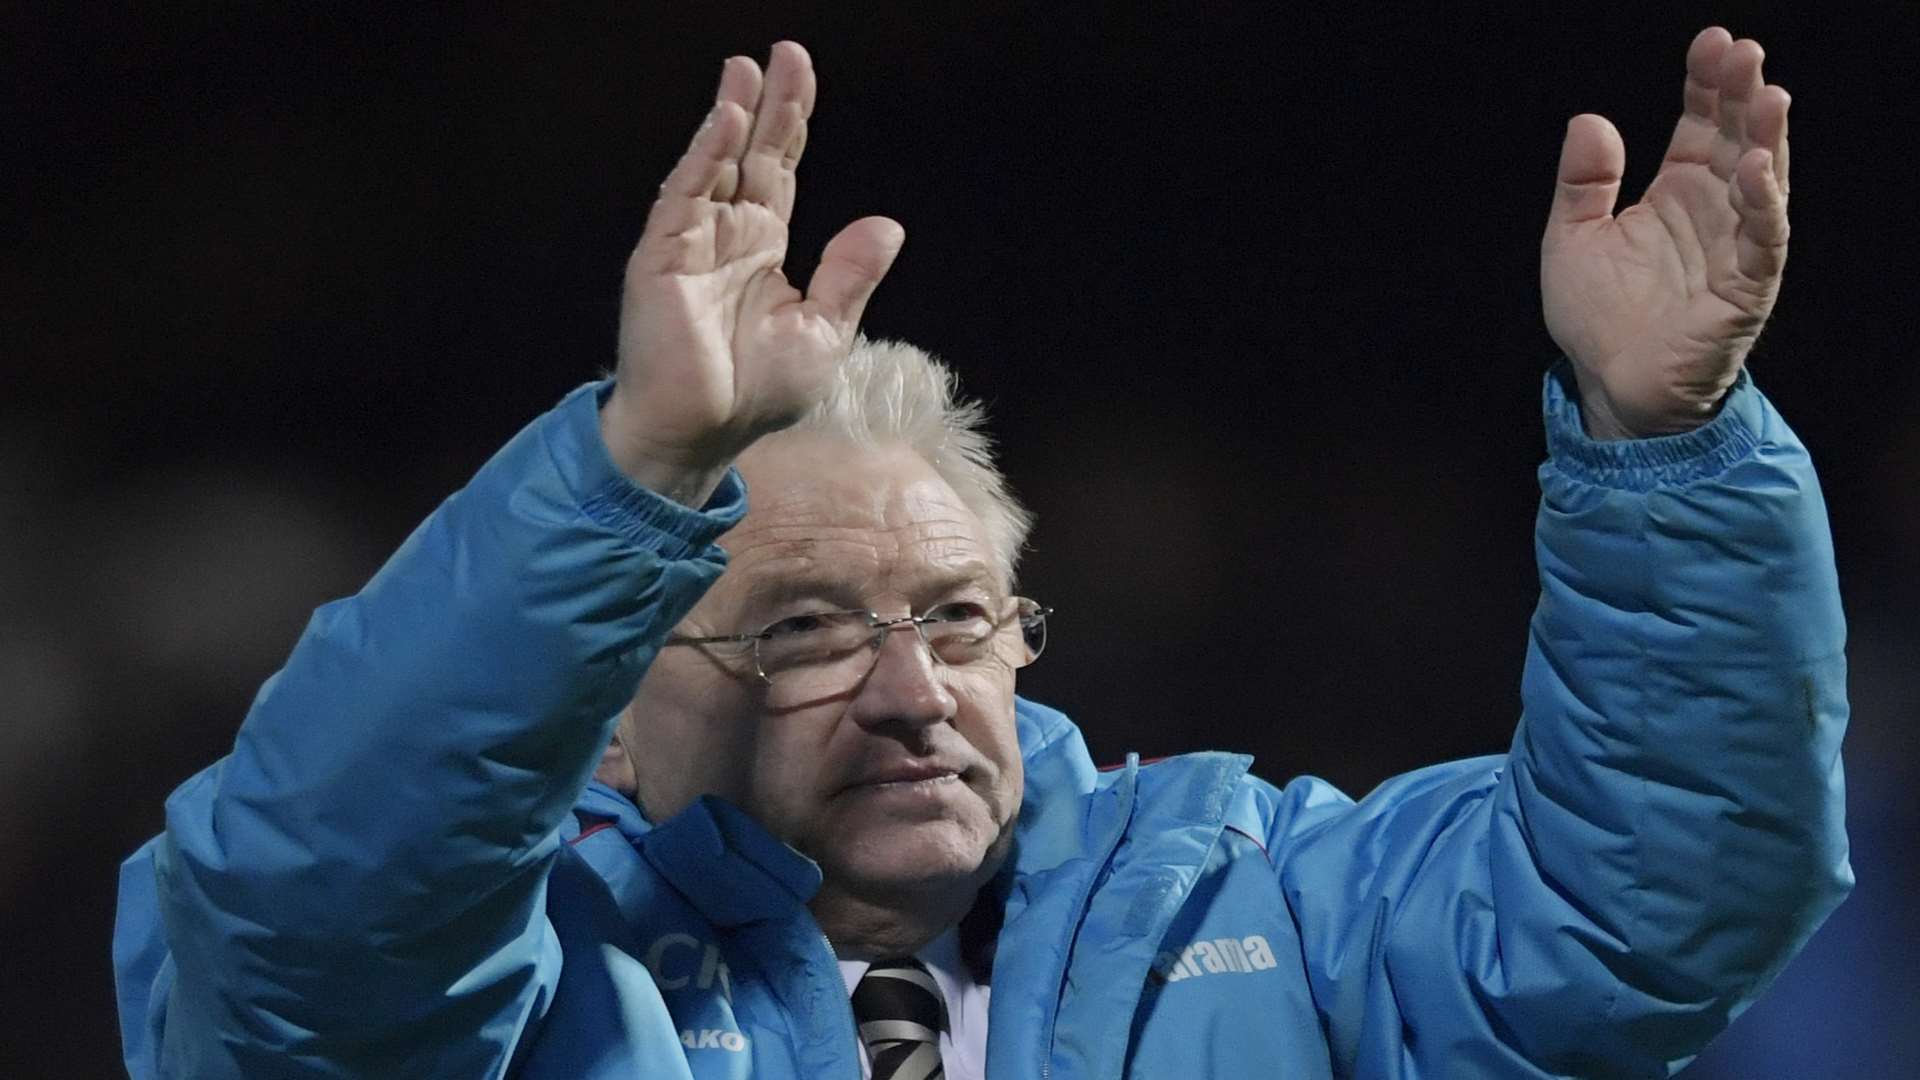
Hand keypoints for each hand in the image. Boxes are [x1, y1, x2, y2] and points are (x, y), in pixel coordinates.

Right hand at [601, 42, 904, 499]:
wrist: (703, 434)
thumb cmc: (756, 394)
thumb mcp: (823, 333)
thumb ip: (849, 276)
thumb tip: (886, 225)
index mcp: (765, 248)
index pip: (779, 169)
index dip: (790, 122)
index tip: (799, 72)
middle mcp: (727, 235)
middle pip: (749, 154)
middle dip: (765, 104)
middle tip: (781, 53)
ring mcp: (692, 243)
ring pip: (712, 166)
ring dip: (728, 118)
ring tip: (743, 72)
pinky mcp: (663, 258)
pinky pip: (685, 198)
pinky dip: (702, 160)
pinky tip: (722, 125)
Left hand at [1541, 28, 1789, 439]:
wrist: (1610, 388)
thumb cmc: (1599, 318)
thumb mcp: (1572, 239)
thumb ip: (1581, 183)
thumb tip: (1589, 119)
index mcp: (1676, 191)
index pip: (1701, 123)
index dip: (1707, 83)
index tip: (1711, 41)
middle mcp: (1714, 210)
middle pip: (1738, 139)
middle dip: (1743, 94)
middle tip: (1743, 51)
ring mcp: (1735, 246)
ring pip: (1763, 181)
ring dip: (1767, 138)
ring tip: (1767, 94)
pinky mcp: (1746, 289)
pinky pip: (1764, 240)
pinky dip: (1764, 205)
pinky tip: (1759, 168)